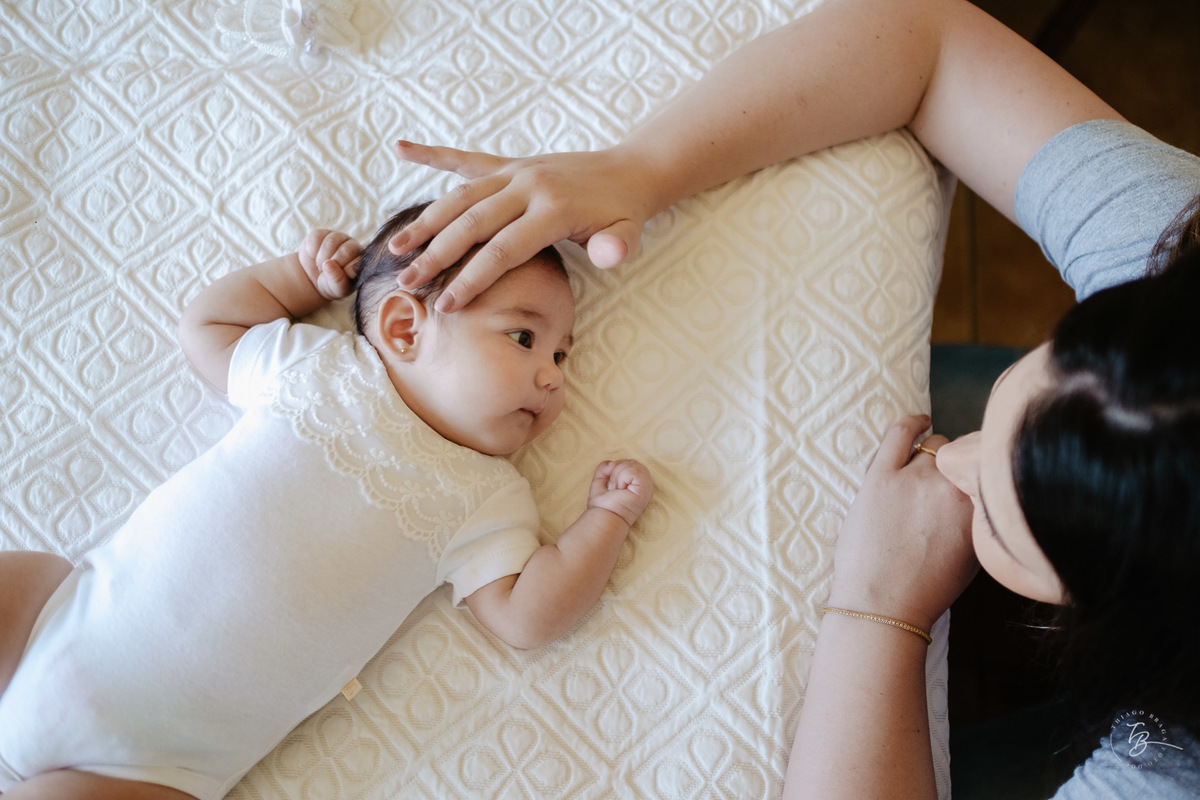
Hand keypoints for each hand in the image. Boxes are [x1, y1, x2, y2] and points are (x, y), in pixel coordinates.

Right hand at [298, 229, 361, 299]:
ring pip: (331, 242)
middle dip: (334, 264)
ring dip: (322, 258)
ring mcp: (338, 237)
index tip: (344, 276)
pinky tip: (314, 256)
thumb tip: (328, 264)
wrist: (313, 278)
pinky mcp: (321, 233)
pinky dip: (312, 251)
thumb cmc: (331, 284)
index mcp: (362, 261)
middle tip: (328, 272)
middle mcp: (353, 246)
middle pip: (346, 250)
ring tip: (321, 266)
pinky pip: (316, 238)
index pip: (360, 261)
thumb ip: (337, 280)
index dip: (349, 269)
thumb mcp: (336, 289)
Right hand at [388, 141, 655, 311]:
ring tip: (396, 247)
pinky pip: (466, 158)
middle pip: (472, 223)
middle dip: (436, 255)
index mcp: (553, 209)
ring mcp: (515, 171)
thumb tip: (607, 256)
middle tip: (407, 283)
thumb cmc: (623, 213)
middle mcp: (527, 185)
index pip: (504, 250)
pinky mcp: (509, 163)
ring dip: (426, 221)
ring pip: (461, 195)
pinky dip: (433, 154)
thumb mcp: (628, 234)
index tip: (446, 305)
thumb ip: (617, 248)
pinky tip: (402, 149)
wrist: (628, 170)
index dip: (473, 279)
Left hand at [586, 459, 654, 526]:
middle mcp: (646, 483)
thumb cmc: (603, 504)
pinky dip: (621, 479)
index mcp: (639, 482)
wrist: (604, 517)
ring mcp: (648, 486)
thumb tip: (612, 462)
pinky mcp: (646, 488)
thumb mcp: (601, 479)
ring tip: (617, 490)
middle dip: (616, 472)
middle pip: (631, 461)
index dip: (616, 469)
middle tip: (613, 489)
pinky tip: (621, 490)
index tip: (612, 487)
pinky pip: (632, 471)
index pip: (629, 462)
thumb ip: (606, 467)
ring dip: (617, 476)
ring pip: (631, 464)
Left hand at [826, 415, 977, 631]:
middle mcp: (952, 488)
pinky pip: (900, 433)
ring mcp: (915, 478)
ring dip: (937, 454)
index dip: (985, 472)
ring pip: (937, 445)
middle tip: (949, 484)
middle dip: (961, 467)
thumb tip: (983, 491)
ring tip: (931, 467)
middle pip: (966, 456)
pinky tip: (919, 423)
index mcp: (980, 509)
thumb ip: (982, 518)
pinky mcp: (881, 475)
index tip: (980, 476)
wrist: (882, 605)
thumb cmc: (927, 588)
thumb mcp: (976, 556)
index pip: (991, 469)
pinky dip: (912, 423)